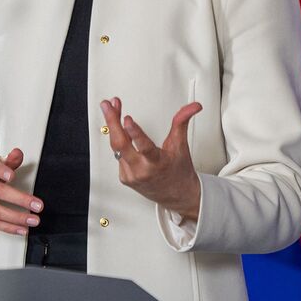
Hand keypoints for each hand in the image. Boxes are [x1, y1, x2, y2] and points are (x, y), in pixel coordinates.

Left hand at [100, 97, 202, 221]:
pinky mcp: (125, 178)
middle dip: (112, 122)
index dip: (135, 133)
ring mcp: (131, 175)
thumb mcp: (180, 145)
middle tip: (107, 105)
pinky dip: (118, 141)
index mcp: (157, 163)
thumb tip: (193, 107)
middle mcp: (142, 171)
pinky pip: (118, 155)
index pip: (145, 148)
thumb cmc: (179, 171)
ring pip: (116, 148)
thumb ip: (182, 122)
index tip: (128, 119)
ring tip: (111, 109)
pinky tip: (119, 130)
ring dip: (113, 127)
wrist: (178, 195)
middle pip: (121, 145)